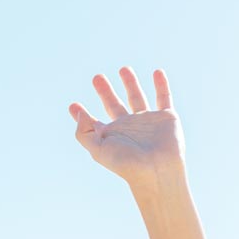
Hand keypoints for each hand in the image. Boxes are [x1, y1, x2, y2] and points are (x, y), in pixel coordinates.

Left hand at [70, 67, 184, 184]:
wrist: (156, 170)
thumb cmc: (126, 163)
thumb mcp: (98, 149)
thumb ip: (84, 132)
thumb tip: (79, 113)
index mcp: (110, 136)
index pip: (92, 122)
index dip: (81, 114)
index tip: (73, 105)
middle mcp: (127, 127)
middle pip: (113, 104)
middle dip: (105, 91)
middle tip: (97, 77)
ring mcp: (147, 121)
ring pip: (136, 97)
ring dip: (130, 83)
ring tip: (123, 69)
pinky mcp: (166, 117)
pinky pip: (164, 97)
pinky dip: (161, 84)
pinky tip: (157, 72)